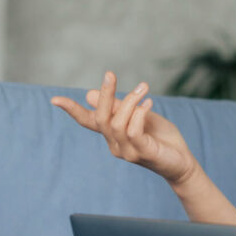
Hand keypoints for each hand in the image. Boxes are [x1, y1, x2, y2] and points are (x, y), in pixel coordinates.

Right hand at [51, 71, 197, 185]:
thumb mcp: (139, 115)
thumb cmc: (160, 137)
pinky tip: (149, 103)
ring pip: (117, 123)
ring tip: (144, 88)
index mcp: (111, 134)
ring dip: (130, 101)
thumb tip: (89, 94)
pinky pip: (133, 131)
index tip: (54, 99)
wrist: (181, 161)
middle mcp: (114, 144)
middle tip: (110, 74)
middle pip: (101, 118)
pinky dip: (139, 114)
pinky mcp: (141, 153)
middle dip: (105, 95)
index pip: (87, 121)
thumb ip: (119, 106)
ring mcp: (126, 152)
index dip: (72, 110)